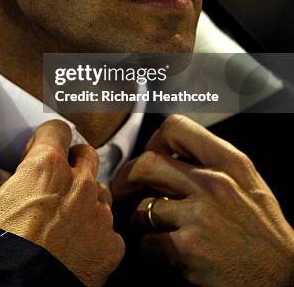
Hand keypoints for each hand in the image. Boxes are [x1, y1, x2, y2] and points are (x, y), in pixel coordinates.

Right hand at [0, 120, 123, 285]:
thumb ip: (1, 185)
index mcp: (48, 166)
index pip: (57, 130)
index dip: (47, 139)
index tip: (39, 152)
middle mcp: (79, 182)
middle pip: (87, 154)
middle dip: (74, 162)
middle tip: (58, 180)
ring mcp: (99, 212)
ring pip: (100, 191)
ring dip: (87, 199)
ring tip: (67, 219)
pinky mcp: (112, 242)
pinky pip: (108, 230)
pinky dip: (95, 235)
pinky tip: (78, 248)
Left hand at [112, 114, 293, 285]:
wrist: (283, 276)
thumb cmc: (262, 228)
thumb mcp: (247, 181)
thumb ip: (212, 162)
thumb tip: (171, 152)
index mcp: (229, 162)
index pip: (176, 127)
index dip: (155, 140)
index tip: (152, 155)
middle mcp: (214, 183)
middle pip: (147, 163)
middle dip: (127, 177)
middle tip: (122, 189)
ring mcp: (200, 215)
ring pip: (144, 206)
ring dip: (139, 218)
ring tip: (146, 225)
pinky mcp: (189, 248)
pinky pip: (149, 241)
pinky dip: (149, 247)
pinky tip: (160, 249)